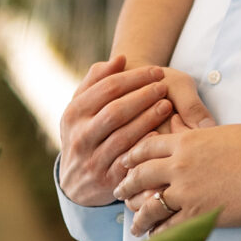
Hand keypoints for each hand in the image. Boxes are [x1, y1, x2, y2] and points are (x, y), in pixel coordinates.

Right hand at [56, 57, 173, 204]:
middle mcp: (80, 136)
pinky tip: (159, 135)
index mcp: (73, 114)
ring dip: (148, 119)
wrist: (75, 180)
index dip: (135, 77)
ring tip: (167, 105)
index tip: (157, 70)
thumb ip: (98, 81)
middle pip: (115, 111)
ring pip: (123, 136)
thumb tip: (121, 59)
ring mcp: (93, 160)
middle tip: (164, 85)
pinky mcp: (107, 181)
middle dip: (143, 96)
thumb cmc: (85, 132)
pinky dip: (143, 147)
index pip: (107, 88)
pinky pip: (128, 162)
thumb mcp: (82, 107)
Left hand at [117, 124, 240, 234]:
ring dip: (139, 217)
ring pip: (150, 206)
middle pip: (140, 176)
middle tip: (119, 194)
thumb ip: (205, 138)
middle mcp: (179, 165)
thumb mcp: (225, 134)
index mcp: (186, 141)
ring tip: (135, 226)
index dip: (133, 157)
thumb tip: (203, 140)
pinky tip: (156, 240)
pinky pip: (170, 227)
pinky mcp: (199, 213)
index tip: (126, 164)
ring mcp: (187, 191)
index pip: (147, 147)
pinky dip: (159, 235)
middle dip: (126, 186)